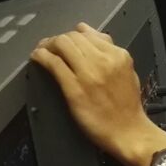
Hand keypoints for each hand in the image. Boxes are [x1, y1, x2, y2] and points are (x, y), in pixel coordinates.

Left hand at [30, 24, 165, 165]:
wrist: (129, 132)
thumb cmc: (127, 107)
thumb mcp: (127, 72)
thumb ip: (109, 53)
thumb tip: (89, 34)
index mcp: (118, 55)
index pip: (88, 33)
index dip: (72, 35)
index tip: (66, 42)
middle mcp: (103, 60)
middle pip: (72, 37)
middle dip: (58, 39)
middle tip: (49, 47)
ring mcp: (88, 73)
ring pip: (61, 44)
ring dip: (47, 45)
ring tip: (42, 51)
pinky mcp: (74, 87)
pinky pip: (53, 63)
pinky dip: (41, 56)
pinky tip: (37, 58)